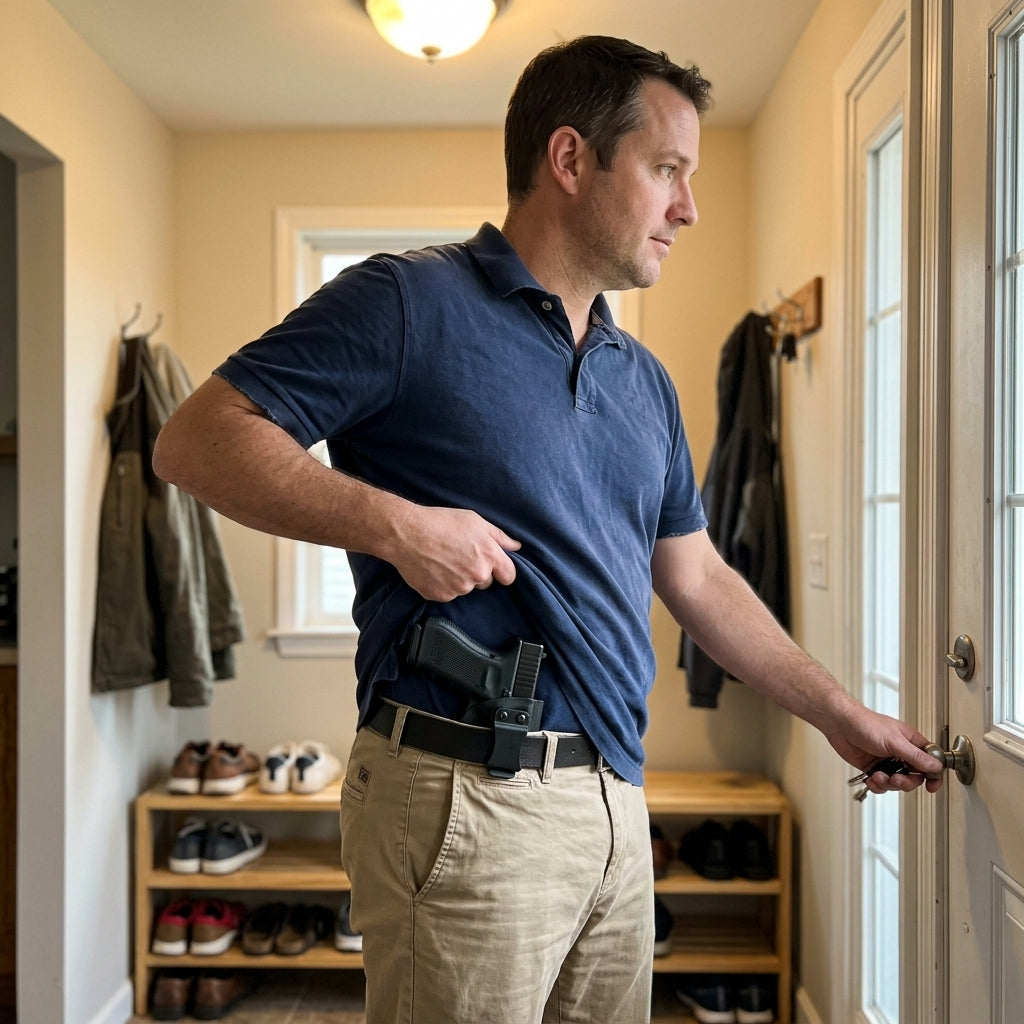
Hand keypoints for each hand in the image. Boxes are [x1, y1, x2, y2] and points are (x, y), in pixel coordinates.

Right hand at [387, 504, 520, 601]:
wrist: (407, 533)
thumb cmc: (440, 522)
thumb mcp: (475, 521)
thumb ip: (499, 536)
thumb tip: (516, 546)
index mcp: (489, 556)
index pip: (509, 576)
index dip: (502, 570)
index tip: (494, 566)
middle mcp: (477, 576)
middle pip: (486, 582)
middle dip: (477, 572)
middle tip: (460, 555)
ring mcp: (458, 588)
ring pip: (465, 588)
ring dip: (459, 578)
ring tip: (443, 559)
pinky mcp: (440, 596)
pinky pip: (448, 593)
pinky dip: (442, 584)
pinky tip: (433, 568)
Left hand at [826, 704, 944, 794]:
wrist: (839, 725)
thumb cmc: (865, 724)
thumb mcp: (894, 741)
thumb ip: (915, 756)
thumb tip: (936, 767)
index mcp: (911, 742)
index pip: (930, 761)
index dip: (933, 775)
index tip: (932, 786)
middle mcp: (901, 753)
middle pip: (915, 777)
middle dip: (906, 782)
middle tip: (896, 779)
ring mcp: (887, 762)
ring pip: (898, 783)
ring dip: (889, 784)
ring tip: (878, 777)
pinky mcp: (874, 768)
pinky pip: (882, 784)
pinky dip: (878, 785)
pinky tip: (871, 779)